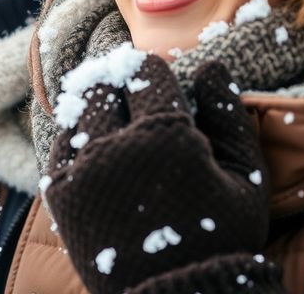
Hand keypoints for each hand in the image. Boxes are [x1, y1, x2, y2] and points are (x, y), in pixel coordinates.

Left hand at [43, 54, 272, 292]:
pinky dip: (76, 143)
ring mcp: (82, 172)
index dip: (153, 72)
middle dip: (117, 86)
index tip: (157, 82)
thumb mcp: (245, 178)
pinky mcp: (61, 197)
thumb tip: (211, 65)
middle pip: (101, 87)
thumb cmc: (222, 239)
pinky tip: (98, 154)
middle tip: (131, 98)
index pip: (145, 72)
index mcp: (165, 136)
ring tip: (115, 127)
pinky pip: (59, 149)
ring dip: (93, 113)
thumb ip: (228, 115)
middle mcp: (115, 148)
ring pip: (75, 115)